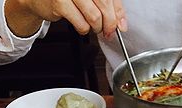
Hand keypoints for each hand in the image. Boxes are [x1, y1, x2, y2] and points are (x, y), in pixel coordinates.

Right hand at [5, 0, 126, 37]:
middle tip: (108, 31)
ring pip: (94, 16)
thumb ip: (109, 6)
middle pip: (104, 4)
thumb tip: (121, 24)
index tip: (120, 25)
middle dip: (109, 23)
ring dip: (96, 27)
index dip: (117, 12)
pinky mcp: (60, 3)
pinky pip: (81, 24)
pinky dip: (84, 29)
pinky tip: (80, 24)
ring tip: (93, 26)